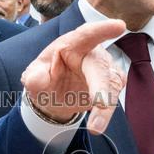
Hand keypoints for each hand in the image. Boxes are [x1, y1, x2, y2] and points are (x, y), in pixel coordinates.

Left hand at [21, 19, 126, 134]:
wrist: (54, 94)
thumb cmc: (45, 77)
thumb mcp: (34, 76)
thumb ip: (34, 77)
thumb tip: (36, 80)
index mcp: (72, 44)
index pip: (87, 34)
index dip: (102, 30)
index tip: (119, 26)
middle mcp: (92, 54)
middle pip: (100, 67)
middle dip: (101, 86)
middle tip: (100, 103)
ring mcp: (104, 69)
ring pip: (112, 86)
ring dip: (105, 108)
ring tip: (95, 127)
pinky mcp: (111, 84)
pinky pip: (114, 97)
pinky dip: (106, 113)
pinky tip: (97, 123)